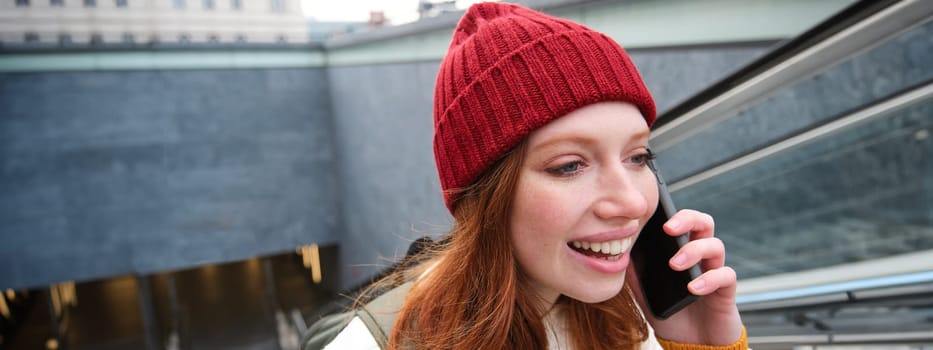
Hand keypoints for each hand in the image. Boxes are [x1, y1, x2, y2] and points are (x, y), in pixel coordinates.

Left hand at [626, 209, 742, 344]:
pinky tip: (692, 288)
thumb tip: (615, 249)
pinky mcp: (726, 290)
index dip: (671, 212)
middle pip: (704, 222)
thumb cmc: (668, 310)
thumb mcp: (643, 289)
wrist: (688, 342)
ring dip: (693, 251)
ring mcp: (714, 270)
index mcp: (681, 249)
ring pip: (716, 246)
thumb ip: (632, 269)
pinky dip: (708, 279)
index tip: (651, 215)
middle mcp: (701, 255)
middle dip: (687, 219)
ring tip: (674, 265)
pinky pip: (725, 275)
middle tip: (668, 228)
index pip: (682, 220)